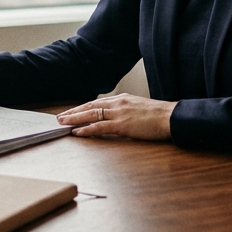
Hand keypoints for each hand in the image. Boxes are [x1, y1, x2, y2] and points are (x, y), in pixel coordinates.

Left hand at [56, 94, 176, 140]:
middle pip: (90, 106)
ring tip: (62, 122)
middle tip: (60, 116)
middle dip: (74, 111)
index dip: (83, 107)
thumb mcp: (139, 108)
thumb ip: (126, 111)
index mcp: (121, 99)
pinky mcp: (121, 125)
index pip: (97, 102)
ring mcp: (118, 113)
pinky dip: (86, 129)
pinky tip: (77, 132)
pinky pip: (99, 127)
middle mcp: (117, 103)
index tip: (73, 111)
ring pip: (90, 114)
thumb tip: (118, 118)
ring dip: (74, 119)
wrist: (170, 117)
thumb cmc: (159, 116)